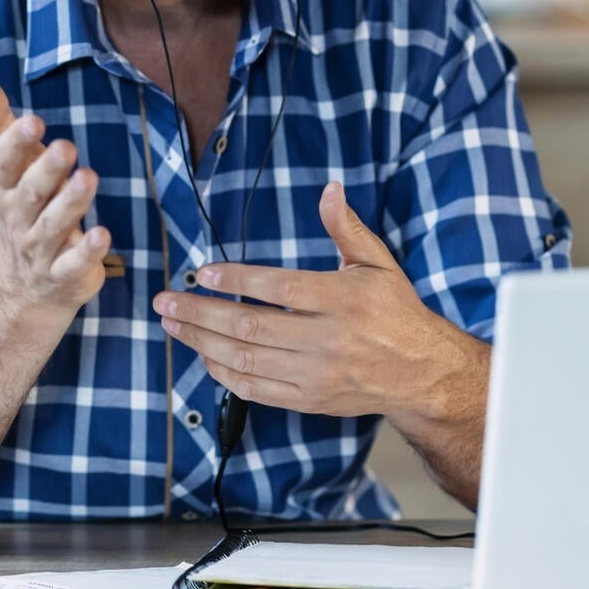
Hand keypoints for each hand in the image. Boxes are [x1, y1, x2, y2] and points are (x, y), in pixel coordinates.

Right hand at [0, 70, 108, 312]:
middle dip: (47, 170)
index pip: (5, 164)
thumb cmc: (23, 206)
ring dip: (71, 203)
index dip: (17, 144)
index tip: (34, 121)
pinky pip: (73, 263)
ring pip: (54, 225)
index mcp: (5, 188)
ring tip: (89, 177)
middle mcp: (19, 218)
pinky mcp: (65, 273)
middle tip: (66, 147)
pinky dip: (86, 251)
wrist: (22, 285)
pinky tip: (102, 234)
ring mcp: (40, 249)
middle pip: (32, 193)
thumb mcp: (8, 165)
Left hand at [151, 181, 485, 425]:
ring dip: (201, 342)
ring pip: (247, 360)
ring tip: (172, 323)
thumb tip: (329, 188)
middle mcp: (329, 340)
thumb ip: (347, 228)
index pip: (280, 289)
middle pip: (252, 328)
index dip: (237, 282)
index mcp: (345, 300)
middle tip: (166, 300)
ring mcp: (317, 375)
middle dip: (201, 313)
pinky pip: (256, 390)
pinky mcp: (310, 400)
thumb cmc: (396, 311)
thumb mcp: (378, 263)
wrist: (422, 374)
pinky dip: (223, 373)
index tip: (202, 272)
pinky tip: (201, 354)